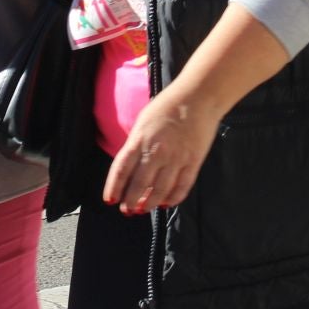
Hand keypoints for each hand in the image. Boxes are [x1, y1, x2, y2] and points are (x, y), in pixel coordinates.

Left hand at [104, 91, 223, 213]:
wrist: (198, 98)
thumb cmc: (167, 106)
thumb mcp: (143, 122)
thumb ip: (136, 144)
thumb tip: (130, 167)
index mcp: (139, 140)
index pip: (121, 170)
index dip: (114, 188)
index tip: (110, 200)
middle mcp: (156, 152)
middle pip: (139, 185)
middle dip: (131, 201)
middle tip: (127, 210)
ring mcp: (176, 159)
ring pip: (160, 191)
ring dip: (150, 204)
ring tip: (143, 209)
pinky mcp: (193, 162)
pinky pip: (182, 187)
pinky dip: (173, 199)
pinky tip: (166, 203)